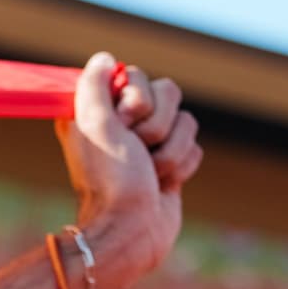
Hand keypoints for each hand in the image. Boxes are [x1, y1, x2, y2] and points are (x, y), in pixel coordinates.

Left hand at [55, 51, 202, 288]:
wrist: (130, 230)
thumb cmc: (109, 179)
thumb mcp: (93, 124)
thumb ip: (94, 85)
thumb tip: (104, 58)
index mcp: (97, 110)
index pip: (135, 75)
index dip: (137, 97)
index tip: (123, 120)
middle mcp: (122, 123)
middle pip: (168, 93)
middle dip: (157, 125)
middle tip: (136, 150)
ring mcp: (148, 144)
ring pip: (186, 121)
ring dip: (170, 150)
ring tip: (149, 173)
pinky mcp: (169, 163)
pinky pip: (195, 147)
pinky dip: (181, 166)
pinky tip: (162, 184)